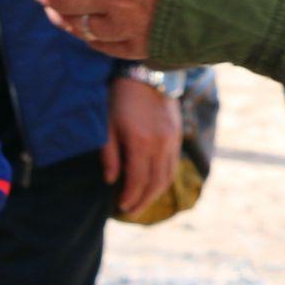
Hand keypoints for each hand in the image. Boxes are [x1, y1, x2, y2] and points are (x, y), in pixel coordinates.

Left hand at [105, 76, 182, 217]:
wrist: (147, 72)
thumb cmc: (119, 96)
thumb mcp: (107, 123)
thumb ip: (109, 154)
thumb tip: (110, 180)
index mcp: (141, 143)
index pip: (137, 181)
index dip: (130, 197)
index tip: (120, 206)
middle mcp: (161, 146)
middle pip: (155, 184)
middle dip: (142, 202)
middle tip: (130, 212)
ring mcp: (172, 141)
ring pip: (168, 177)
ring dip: (155, 194)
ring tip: (141, 202)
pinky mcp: (177, 136)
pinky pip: (174, 165)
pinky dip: (165, 179)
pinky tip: (154, 184)